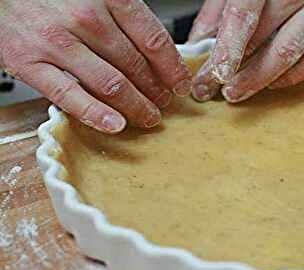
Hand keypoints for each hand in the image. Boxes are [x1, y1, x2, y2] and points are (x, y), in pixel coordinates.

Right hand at [0, 0, 191, 132]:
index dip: (173, 69)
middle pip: (136, 66)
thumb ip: (125, 20)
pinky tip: (116, 124)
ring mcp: (57, 42)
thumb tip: (159, 53)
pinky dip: (96, 114)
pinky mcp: (30, 64)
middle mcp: (86, 18)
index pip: (154, 40)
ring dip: (137, 106)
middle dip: (157, 91)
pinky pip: (69, 96)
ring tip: (148, 116)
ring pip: (111, 84)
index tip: (181, 84)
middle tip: (164, 103)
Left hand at [188, 0, 303, 102]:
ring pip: (293, 53)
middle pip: (270, 42)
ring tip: (240, 91)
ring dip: (263, 79)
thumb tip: (197, 49)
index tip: (211, 77)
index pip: (243, 18)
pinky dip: (295, 75)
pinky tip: (273, 83)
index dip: (226, 52)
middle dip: (243, 74)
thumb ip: (216, 13)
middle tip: (221, 92)